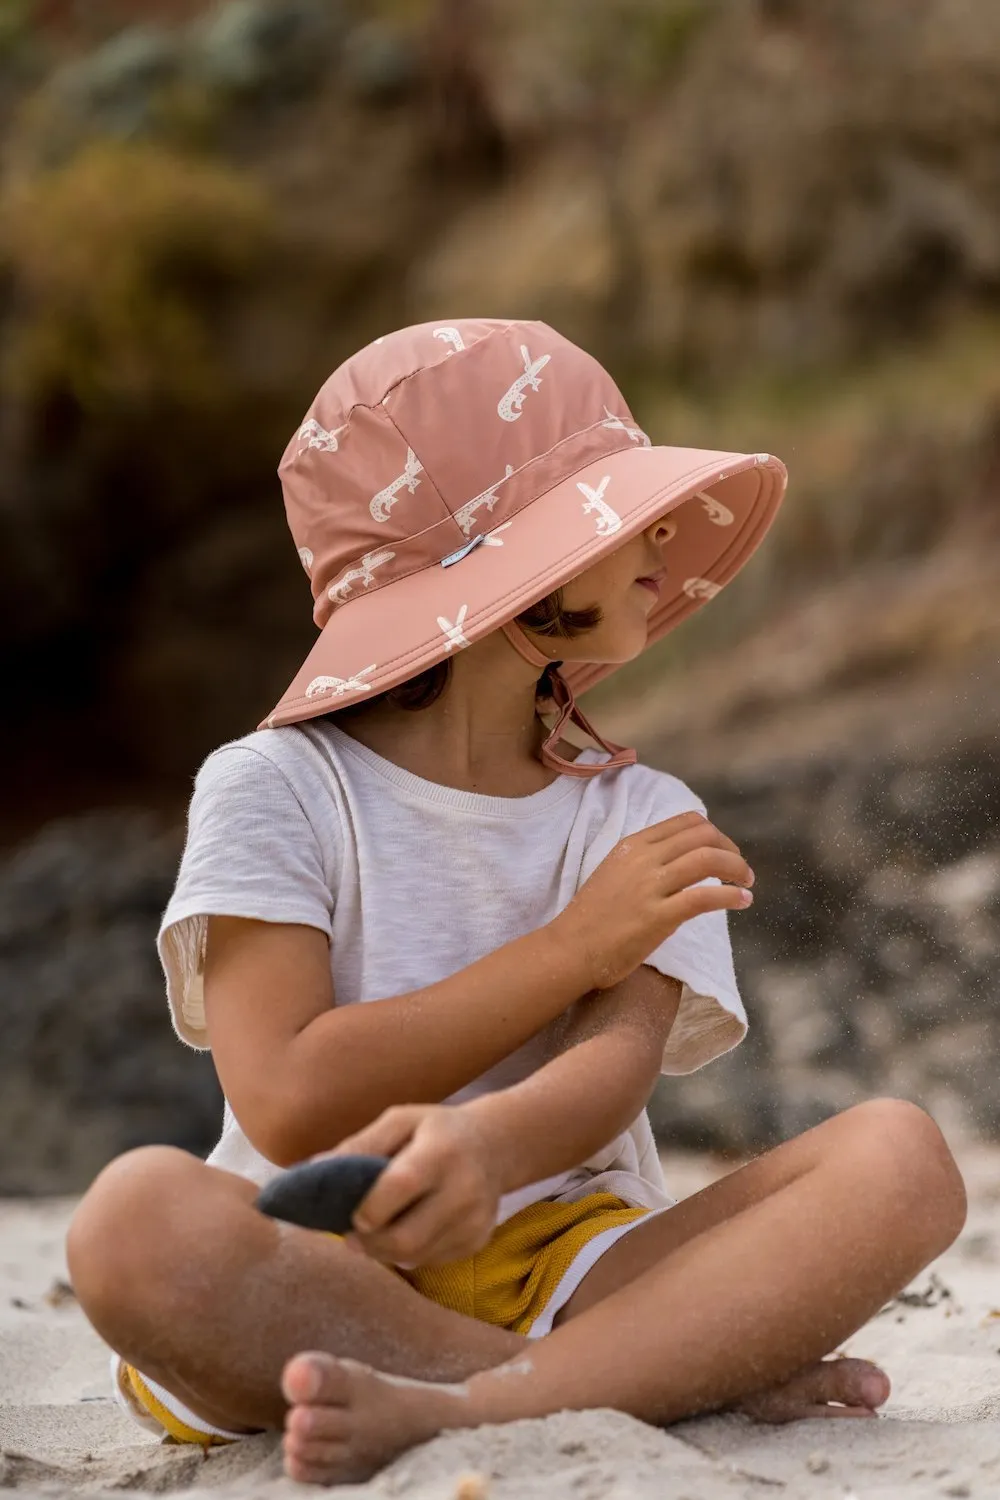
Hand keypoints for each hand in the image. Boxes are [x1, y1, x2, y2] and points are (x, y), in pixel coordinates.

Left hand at [319, 1104, 501, 1268]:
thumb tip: (314, 1172)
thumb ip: (358, 1145)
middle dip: (368, 1242)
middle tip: (352, 1232)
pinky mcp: (478, 1241)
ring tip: (376, 1229)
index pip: (401, 1186)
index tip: (351, 1212)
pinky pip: (430, 1261)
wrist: (493, 1146)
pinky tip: (407, 1229)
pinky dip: (408, 1252)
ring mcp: (475, 1220)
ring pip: (414, 1256)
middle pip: (405, 1237)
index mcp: (441, 1151)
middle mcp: (465, 1188)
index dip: (369, 1207)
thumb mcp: (399, 1121)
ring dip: (384, 1250)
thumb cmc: (434, 1131)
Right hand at [553, 810, 754, 990]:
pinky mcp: (658, 917)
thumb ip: (645, 861)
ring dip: (738, 869)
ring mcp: (650, 887)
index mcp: (633, 845)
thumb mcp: (615, 872)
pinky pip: (705, 896)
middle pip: (704, 836)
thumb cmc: (591, 917)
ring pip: (708, 860)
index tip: (725, 853)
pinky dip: (732, 895)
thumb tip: (682, 860)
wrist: (570, 949)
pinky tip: (743, 900)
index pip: (687, 822)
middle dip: (731, 850)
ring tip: (747, 883)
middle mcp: (643, 859)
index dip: (715, 835)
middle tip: (741, 870)